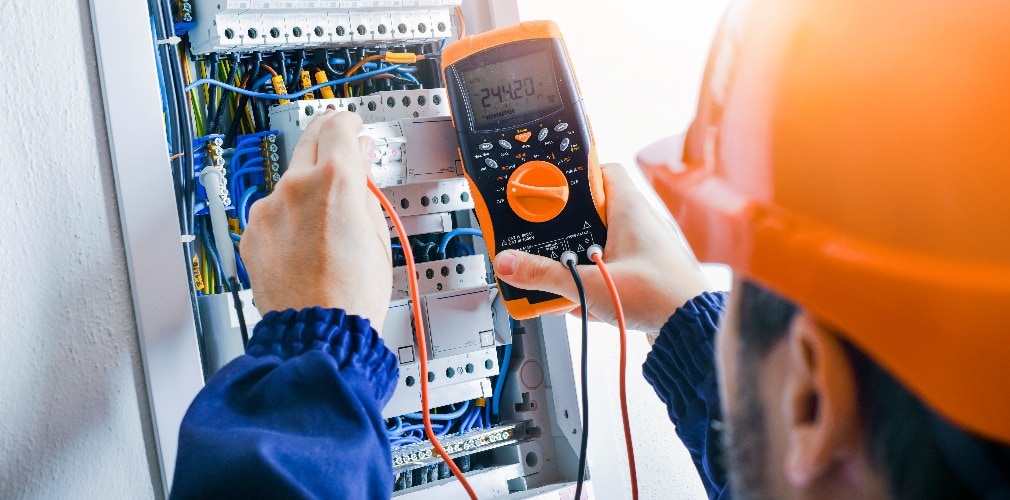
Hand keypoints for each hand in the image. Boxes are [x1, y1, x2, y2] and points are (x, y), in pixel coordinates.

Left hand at [240, 111, 391, 330]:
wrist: (317, 331)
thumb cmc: (352, 293)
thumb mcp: (377, 232)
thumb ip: (365, 186)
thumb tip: (360, 159)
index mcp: (335, 180)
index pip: (338, 126)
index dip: (349, 122)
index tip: (353, 126)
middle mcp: (295, 186)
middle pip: (309, 140)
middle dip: (326, 139)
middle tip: (340, 148)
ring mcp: (268, 209)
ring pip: (290, 181)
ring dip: (307, 187)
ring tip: (326, 221)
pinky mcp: (252, 232)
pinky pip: (273, 211)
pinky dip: (288, 217)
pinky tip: (305, 243)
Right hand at [493, 163, 711, 332]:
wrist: (692, 331)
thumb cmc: (662, 297)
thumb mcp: (591, 285)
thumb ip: (546, 275)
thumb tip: (510, 264)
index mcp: (630, 209)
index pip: (600, 170)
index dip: (574, 175)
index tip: (549, 188)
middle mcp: (639, 223)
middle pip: (592, 211)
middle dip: (566, 229)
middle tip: (545, 240)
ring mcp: (644, 249)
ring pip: (599, 243)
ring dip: (578, 261)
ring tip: (562, 277)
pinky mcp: (645, 274)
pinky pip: (611, 269)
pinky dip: (594, 283)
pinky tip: (583, 303)